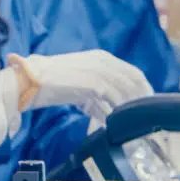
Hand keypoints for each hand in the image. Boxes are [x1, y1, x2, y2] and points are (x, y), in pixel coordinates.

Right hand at [6, 50, 152, 121]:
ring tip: (135, 123)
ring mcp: (99, 70)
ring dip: (131, 107)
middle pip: (134, 79)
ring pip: (126, 90)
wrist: (31, 80)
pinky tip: (119, 123)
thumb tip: (110, 117)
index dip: (143, 89)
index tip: (148, 105)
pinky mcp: (93, 82)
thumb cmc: (52, 84)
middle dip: (143, 98)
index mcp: (102, 58)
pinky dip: (117, 112)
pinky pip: (113, 98)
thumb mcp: (80, 89)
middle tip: (147, 117)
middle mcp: (103, 60)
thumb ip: (97, 100)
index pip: (132, 72)